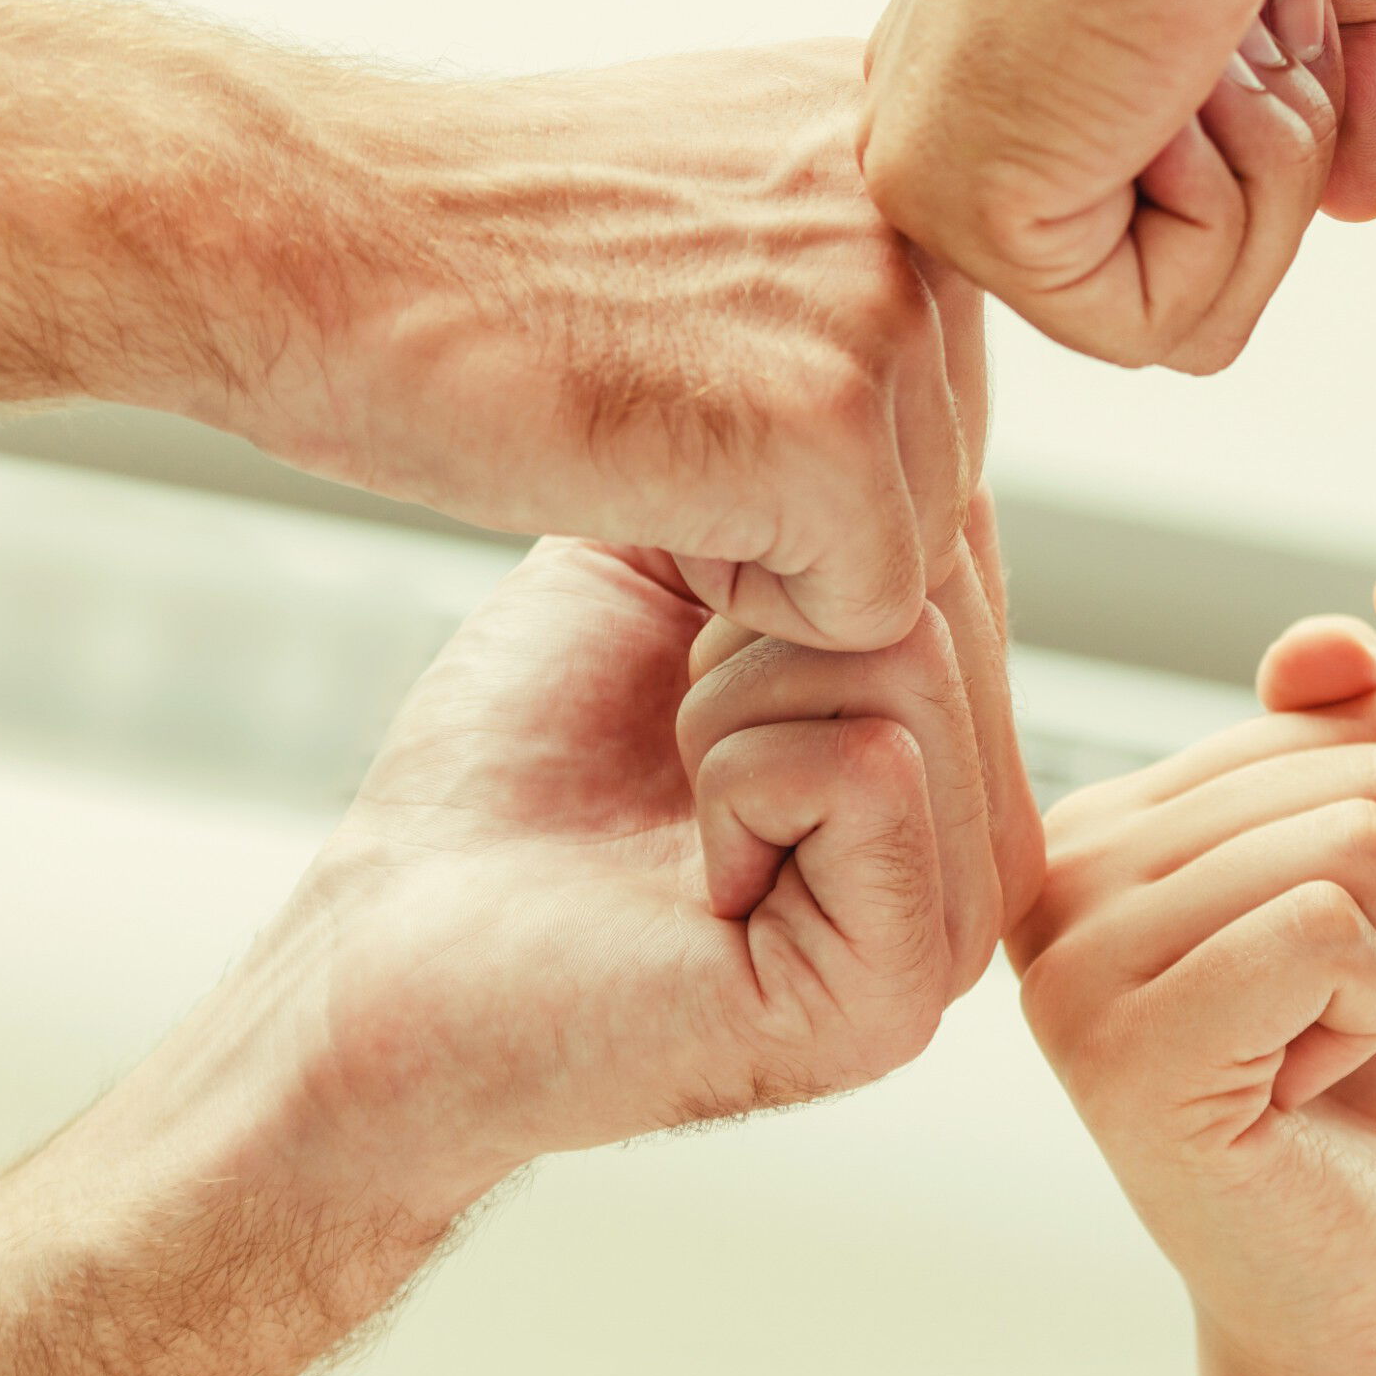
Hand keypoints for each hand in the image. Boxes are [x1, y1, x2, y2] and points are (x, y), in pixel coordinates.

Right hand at [229, 39, 986, 652]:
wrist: (306, 238)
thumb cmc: (464, 242)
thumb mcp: (700, 187)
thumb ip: (830, 244)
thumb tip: (917, 354)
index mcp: (899, 125)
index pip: (937, 363)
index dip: (795, 412)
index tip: (665, 348)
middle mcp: (925, 199)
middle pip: (941, 458)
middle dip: (800, 483)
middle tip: (637, 393)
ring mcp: (887, 307)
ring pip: (910, 540)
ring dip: (766, 536)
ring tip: (627, 423)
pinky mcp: (833, 428)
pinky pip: (858, 612)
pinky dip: (736, 595)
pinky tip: (627, 480)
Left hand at [252, 502, 1040, 1206]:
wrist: (390, 943)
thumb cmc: (510, 769)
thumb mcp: (678, 574)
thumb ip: (806, 492)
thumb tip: (903, 382)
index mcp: (956, 758)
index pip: (946, 540)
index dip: (778, 551)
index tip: (680, 666)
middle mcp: (986, 848)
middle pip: (932, 587)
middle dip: (752, 626)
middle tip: (664, 750)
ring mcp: (955, 930)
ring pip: (903, 656)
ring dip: (728, 702)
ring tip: (675, 803)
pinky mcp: (897, 992)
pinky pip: (867, 761)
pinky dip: (734, 775)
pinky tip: (692, 874)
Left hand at [865, 0, 1375, 372]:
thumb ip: (1346, 79)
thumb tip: (1362, 201)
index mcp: (1033, 66)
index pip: (1187, 226)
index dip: (1296, 129)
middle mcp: (971, 127)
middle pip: (1196, 288)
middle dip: (1288, 155)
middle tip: (1254, 9)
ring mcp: (953, 176)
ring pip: (1189, 321)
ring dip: (1273, 173)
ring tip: (1226, 23)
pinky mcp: (967, 211)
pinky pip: (1161, 325)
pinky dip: (1234, 206)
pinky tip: (1189, 65)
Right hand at [1013, 619, 1375, 1375]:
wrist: (1366, 1300)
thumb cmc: (1366, 1094)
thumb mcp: (1362, 878)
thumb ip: (1334, 741)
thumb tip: (1330, 643)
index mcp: (1089, 829)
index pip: (1314, 718)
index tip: (1305, 969)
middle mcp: (1049, 885)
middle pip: (1336, 772)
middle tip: (1315, 1027)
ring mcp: (1072, 970)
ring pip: (1345, 841)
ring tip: (1305, 1056)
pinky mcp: (1128, 1057)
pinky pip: (1333, 927)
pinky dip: (1371, 1009)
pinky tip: (1301, 1091)